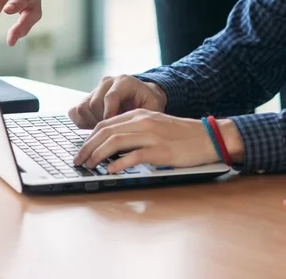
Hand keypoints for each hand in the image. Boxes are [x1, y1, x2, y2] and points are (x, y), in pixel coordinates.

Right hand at [68, 75, 166, 128]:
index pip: (110, 96)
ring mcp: (95, 90)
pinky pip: (75, 111)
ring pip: (83, 107)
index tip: (114, 128)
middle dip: (101, 122)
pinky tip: (95, 128)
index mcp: (124, 82)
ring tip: (105, 131)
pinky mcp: (87, 98)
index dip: (110, 115)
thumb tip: (131, 136)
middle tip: (111, 133)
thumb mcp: (153, 108)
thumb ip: (143, 118)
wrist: (144, 95)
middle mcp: (108, 83)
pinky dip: (82, 123)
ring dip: (91, 123)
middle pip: (94, 103)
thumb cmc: (150, 103)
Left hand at [72, 109, 219, 172]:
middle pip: (106, 131)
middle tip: (78, 160)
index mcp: (140, 114)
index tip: (81, 150)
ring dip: (97, 155)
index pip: (106, 123)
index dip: (89, 138)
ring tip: (89, 166)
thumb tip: (111, 145)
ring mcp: (151, 135)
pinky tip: (110, 170)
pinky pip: (133, 156)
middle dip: (87, 147)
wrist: (207, 137)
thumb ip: (135, 130)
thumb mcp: (155, 125)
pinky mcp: (160, 151)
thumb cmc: (182, 135)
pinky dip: (118, 163)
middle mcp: (143, 121)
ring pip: (115, 141)